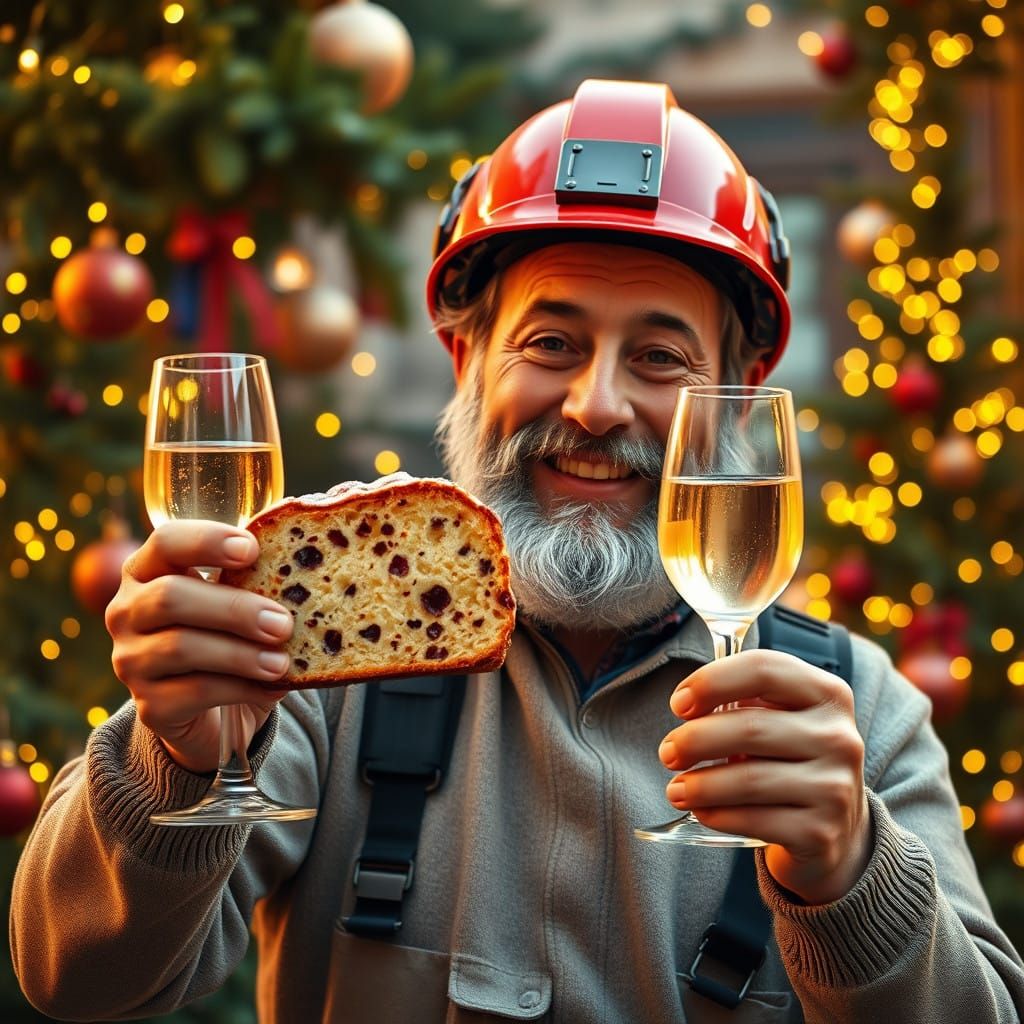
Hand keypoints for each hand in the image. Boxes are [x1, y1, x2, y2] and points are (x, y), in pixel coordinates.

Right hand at [105, 521, 294, 773]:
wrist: (213, 713)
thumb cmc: (230, 637)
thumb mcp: (238, 602)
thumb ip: (258, 580)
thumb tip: (307, 566)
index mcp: (149, 570)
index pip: (165, 542)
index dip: (207, 541)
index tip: (252, 549)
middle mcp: (128, 611)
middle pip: (170, 597)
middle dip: (234, 609)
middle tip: (283, 623)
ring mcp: (131, 660)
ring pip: (181, 647)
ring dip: (241, 654)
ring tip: (283, 663)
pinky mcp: (151, 706)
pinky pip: (195, 692)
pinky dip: (242, 689)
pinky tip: (274, 687)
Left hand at [658, 650, 871, 904]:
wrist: (834, 829)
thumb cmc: (789, 759)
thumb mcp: (779, 718)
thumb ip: (742, 700)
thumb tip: (687, 704)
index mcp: (826, 694)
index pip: (763, 669)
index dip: (712, 681)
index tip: (679, 704)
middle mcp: (839, 737)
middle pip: (750, 727)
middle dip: (695, 740)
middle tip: (668, 753)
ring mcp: (835, 787)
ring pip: (749, 780)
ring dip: (700, 784)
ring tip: (676, 789)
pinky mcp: (821, 833)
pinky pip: (756, 821)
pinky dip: (718, 815)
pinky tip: (702, 811)